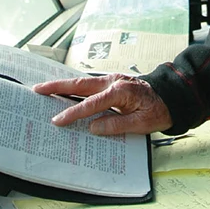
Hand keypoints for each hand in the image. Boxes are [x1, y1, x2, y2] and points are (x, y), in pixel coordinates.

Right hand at [33, 74, 172, 135]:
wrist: (171, 96)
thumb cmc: (159, 110)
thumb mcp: (142, 124)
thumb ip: (117, 125)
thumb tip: (94, 128)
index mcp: (120, 91)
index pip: (91, 104)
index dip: (73, 113)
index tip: (57, 120)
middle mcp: (113, 82)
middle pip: (80, 85)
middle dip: (57, 87)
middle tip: (38, 90)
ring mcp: (112, 80)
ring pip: (83, 83)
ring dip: (63, 86)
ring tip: (44, 89)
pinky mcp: (112, 83)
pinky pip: (90, 85)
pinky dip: (75, 88)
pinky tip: (65, 92)